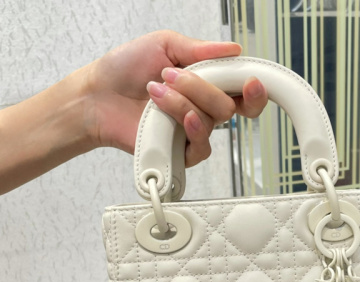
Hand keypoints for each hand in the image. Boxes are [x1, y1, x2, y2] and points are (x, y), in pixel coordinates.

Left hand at [84, 30, 267, 165]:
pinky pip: (201, 147)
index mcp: (206, 83)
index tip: (250, 81)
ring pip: (213, 123)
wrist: (98, 96)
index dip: (254, 90)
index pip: (242, 91)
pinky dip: (189, 128)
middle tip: (172, 76)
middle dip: (203, 88)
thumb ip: (200, 49)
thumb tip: (234, 49)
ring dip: (184, 103)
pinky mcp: (181, 152)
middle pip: (230, 107)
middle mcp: (204, 109)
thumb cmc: (125, 69)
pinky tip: (173, 118)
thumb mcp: (164, 44)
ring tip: (155, 93)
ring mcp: (193, 131)